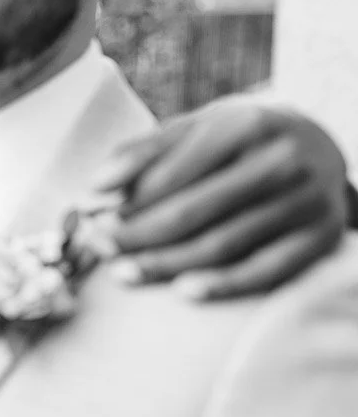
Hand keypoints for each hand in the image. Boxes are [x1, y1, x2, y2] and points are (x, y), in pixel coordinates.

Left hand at [93, 96, 347, 300]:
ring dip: (167, 263)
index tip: (95, 219)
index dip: (130, 201)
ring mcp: (306, 201)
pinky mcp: (321, 237)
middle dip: (138, 235)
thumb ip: (147, 150)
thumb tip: (97, 184)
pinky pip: (266, 270)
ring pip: (223, 244)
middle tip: (100, 248)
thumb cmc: (240, 138)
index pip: (174, 173)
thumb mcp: (199, 126)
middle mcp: (281, 161)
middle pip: (193, 211)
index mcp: (244, 125)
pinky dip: (224, 285)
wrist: (319, 145)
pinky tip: (184, 291)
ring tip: (125, 272)